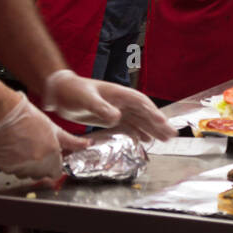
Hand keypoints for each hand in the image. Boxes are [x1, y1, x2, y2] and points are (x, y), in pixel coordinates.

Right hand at [0, 92, 86, 178]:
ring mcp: (20, 167)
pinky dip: (14, 164)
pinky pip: (13, 171)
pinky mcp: (5, 166)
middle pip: (42, 175)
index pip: (56, 173)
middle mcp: (36, 164)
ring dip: (28, 166)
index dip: (55, 165)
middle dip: (42, 166)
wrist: (3, 114)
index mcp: (51, 155)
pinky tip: (15, 149)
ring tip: (25, 147)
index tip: (51, 158)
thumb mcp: (54, 128)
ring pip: (27, 174)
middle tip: (37, 149)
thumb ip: (72, 141)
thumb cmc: (28, 117)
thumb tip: (87, 144)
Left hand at [43, 69, 174, 142]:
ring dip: (152, 129)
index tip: (162, 122)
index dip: (152, 112)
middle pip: (144, 113)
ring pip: (139, 120)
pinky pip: (128, 126)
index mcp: (119, 94)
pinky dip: (138, 133)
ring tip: (165, 140)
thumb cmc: (72, 91)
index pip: (140, 103)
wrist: (59, 92)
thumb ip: (101, 108)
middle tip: (172, 135)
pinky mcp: (109, 118)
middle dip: (158, 124)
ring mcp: (116, 110)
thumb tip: (117, 118)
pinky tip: (145, 140)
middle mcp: (121, 102)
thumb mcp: (86, 99)